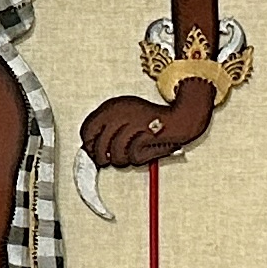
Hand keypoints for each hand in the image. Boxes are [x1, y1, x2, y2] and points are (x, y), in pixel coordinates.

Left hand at [79, 76, 214, 170]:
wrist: (178, 117)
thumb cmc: (150, 120)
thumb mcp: (123, 115)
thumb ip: (105, 128)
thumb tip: (89, 148)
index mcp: (112, 107)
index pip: (87, 130)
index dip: (89, 146)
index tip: (92, 152)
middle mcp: (121, 115)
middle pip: (100, 148)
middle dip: (103, 159)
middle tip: (108, 160)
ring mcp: (134, 125)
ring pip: (117, 156)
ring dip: (124, 159)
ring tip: (132, 152)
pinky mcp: (146, 135)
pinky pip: (135, 157)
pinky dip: (140, 157)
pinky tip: (145, 148)